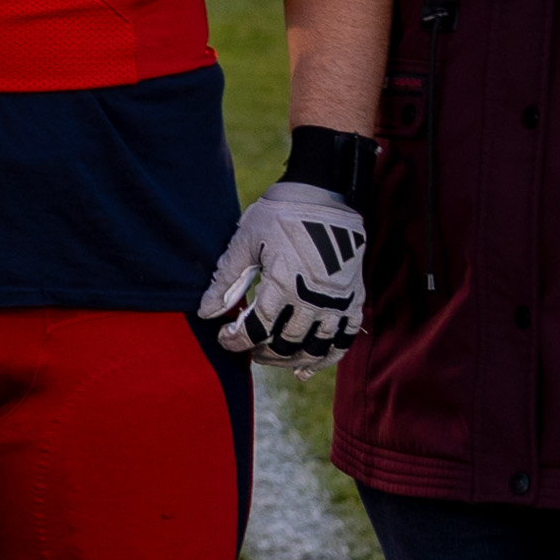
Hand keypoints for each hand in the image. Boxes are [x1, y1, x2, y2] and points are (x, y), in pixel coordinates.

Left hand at [201, 182, 368, 361]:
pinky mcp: (354, 297)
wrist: (326, 192)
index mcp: (284, 282)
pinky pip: (345, 339)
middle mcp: (313, 297)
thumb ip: (226, 279)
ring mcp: (337, 300)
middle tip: (248, 346)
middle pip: (285, 344)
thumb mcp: (246, 240)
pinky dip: (327, 358)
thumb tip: (205, 312)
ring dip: (290, 359)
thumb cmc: (280, 212)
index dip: (235, 340)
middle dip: (261, 352)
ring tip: (272, 356)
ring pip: (315, 349)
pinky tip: (306, 367)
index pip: (256, 329)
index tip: (224, 337)